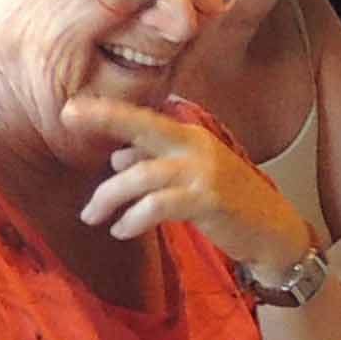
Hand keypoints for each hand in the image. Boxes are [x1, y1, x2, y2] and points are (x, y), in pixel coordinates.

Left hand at [62, 96, 310, 276]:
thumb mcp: (190, 178)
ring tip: (92, 217)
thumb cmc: (230, 204)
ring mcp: (204, 172)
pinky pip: (158, 206)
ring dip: (109, 197)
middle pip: (142, 127)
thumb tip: (116, 159)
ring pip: (142, 176)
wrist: (274, 232)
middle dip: (105, 118)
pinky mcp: (209, 200)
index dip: (108, 111)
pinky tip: (121, 230)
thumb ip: (155, 165)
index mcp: (190, 137)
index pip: (143, 119)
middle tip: (66, 116)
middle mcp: (196, 146)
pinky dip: (134, 218)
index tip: (72, 107)